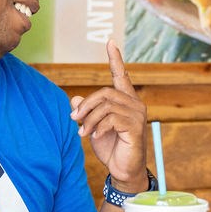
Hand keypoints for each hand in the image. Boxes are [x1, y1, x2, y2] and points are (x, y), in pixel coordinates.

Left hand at [70, 40, 147, 188]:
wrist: (123, 169)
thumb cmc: (111, 147)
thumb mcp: (93, 127)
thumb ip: (86, 112)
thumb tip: (74, 99)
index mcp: (126, 101)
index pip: (121, 75)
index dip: (115, 59)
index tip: (110, 42)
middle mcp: (134, 104)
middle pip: (105, 93)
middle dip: (86, 105)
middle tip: (73, 119)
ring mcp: (137, 115)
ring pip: (106, 106)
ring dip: (89, 119)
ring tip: (82, 133)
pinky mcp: (135, 127)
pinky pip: (112, 119)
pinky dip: (98, 127)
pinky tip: (94, 136)